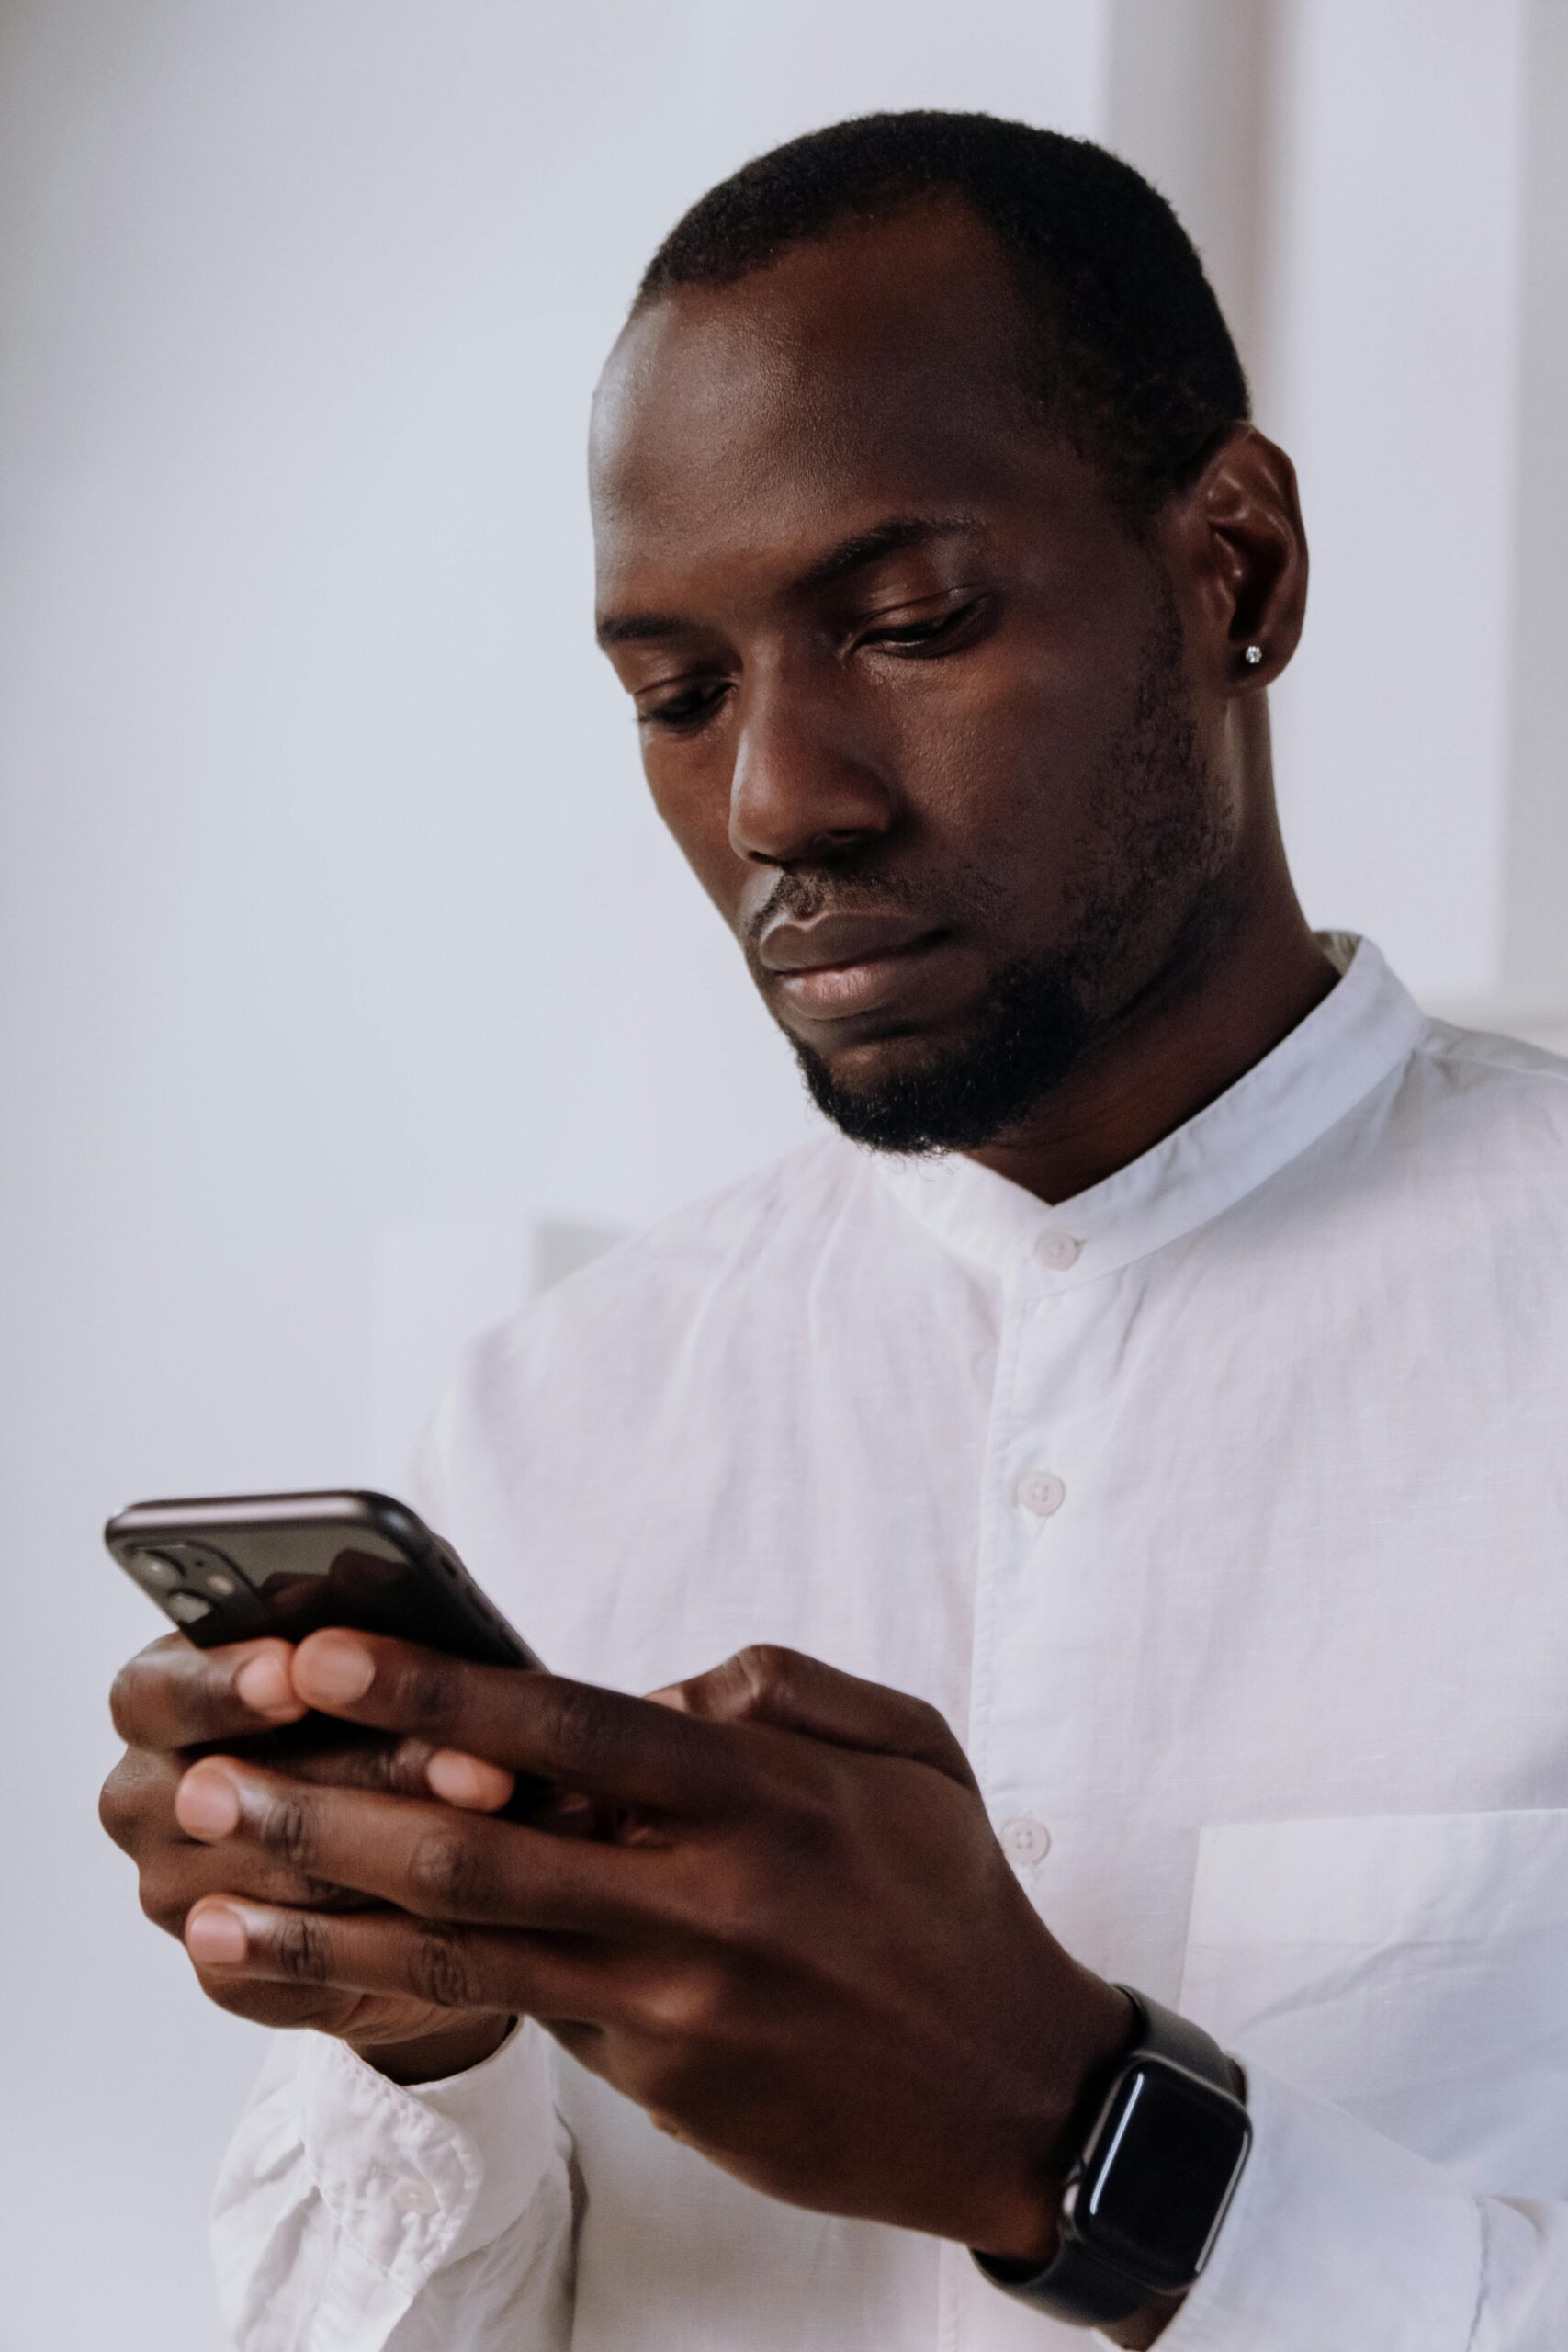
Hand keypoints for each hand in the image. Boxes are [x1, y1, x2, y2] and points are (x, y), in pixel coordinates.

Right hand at [99, 1632, 516, 2079]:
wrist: (393, 1850)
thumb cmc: (375, 1711)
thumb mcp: (371, 1652)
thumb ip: (356, 1621)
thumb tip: (369, 1571)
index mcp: (156, 1701)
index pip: (156, 1692)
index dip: (223, 1684)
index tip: (294, 1670)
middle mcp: (147, 1797)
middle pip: (227, 1790)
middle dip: (367, 1769)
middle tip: (475, 1764)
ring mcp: (177, 1893)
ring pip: (283, 1880)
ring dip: (409, 1846)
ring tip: (513, 1804)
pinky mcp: (229, 1971)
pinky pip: (304, 1962)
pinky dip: (400, 1928)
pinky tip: (484, 1895)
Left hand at [172, 1633, 1132, 2257]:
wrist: (1018, 2093)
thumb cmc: (956, 1901)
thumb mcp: (906, 1747)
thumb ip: (777, 1690)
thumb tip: (652, 1689)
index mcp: (758, 1793)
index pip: (564, 1722)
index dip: (434, 1684)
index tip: (326, 1654)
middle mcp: (700, 1898)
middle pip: (477, 1845)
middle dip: (328, 1807)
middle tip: (207, 1778)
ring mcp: (670, 2002)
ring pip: (466, 1954)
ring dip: (325, 1922)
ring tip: (207, 1902)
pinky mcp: (656, 2079)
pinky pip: (514, 2013)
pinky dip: (405, 1990)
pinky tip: (319, 1972)